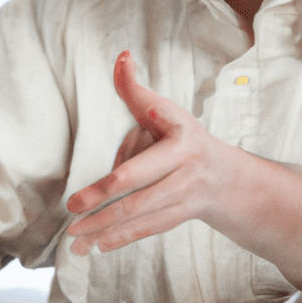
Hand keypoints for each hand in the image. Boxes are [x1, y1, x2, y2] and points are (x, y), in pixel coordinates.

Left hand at [65, 51, 301, 296]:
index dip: (124, 163)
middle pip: (139, 191)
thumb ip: (136, 89)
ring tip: (76, 237)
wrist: (228, 179)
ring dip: (105, 228)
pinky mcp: (177, 218)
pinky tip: (96, 246)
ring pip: (140, 216)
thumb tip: (122, 57)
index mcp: (181, 143)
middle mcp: (185, 173)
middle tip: (73, 207)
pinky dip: (120, 239)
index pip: (146, 158)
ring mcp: (183, 199)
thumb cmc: (183, 136)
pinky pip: (146, 230)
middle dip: (104, 201)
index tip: (108, 174)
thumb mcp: (164, 110)